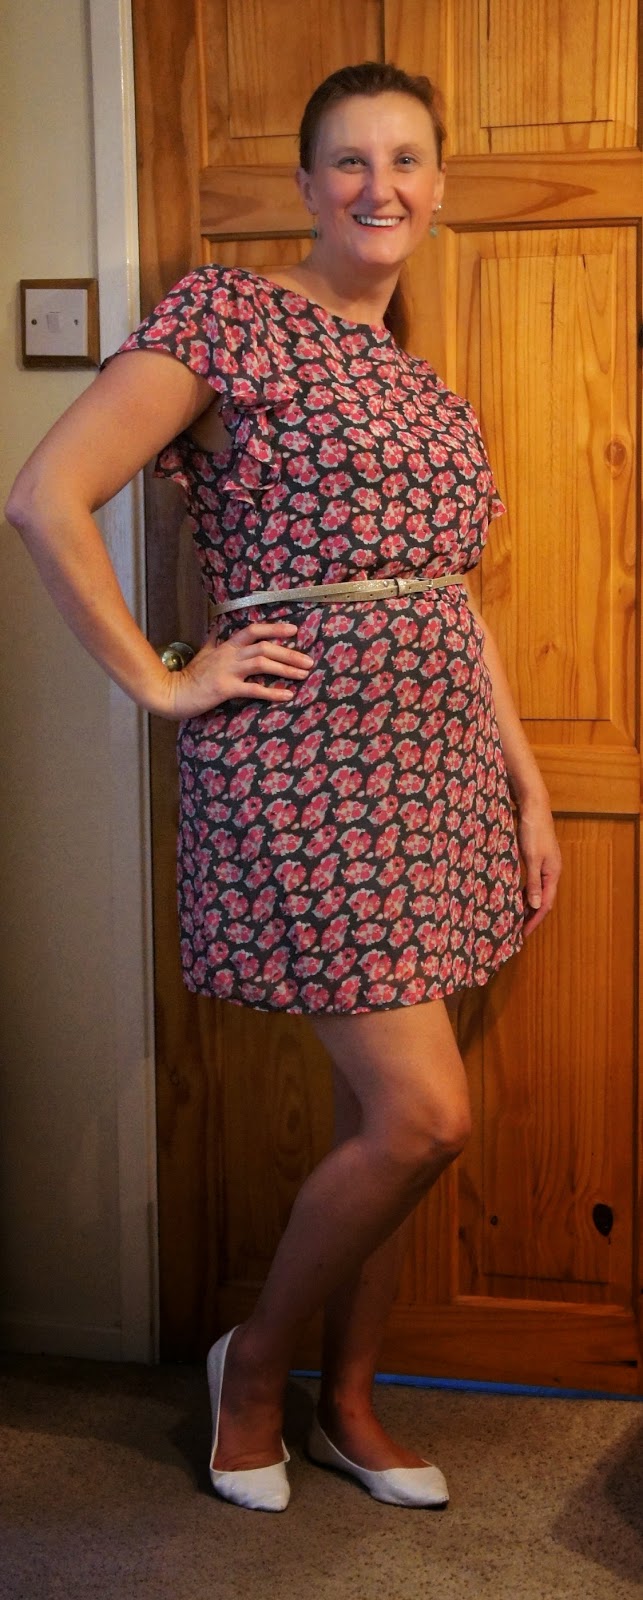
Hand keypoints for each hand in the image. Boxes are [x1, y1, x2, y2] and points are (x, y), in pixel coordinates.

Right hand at [160, 620, 314, 718]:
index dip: (274, 629)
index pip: (253, 630)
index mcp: (226, 645)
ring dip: (285, 668)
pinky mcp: (225, 688)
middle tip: (308, 661)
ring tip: (303, 675)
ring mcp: (228, 671)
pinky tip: (287, 695)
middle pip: (264, 647)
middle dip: (289, 653)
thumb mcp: (203, 652)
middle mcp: (229, 655)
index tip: (294, 630)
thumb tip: (217, 625)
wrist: (173, 693)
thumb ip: (214, 639)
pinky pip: (253, 689)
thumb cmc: (190, 676)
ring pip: (262, 663)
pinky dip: (272, 692)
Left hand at [515, 792, 562, 937]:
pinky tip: (515, 894)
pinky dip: (525, 891)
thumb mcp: (532, 858)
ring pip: (538, 891)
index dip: (534, 920)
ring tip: (516, 917)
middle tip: (518, 929)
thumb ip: (534, 882)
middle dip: (532, 916)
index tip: (523, 933)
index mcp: (553, 873)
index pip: (546, 904)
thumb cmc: (533, 831)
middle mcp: (552, 871)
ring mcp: (546, 864)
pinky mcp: (538, 858)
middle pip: (544, 900)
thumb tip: (535, 905)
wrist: (534, 807)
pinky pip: (533, 881)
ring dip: (528, 904)